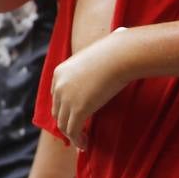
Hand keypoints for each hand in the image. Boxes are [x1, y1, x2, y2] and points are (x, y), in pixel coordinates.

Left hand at [50, 28, 130, 149]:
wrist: (121, 56)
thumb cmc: (119, 48)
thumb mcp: (102, 50)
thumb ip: (105, 50)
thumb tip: (121, 33)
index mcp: (60, 72)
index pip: (56, 95)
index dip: (63, 107)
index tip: (73, 116)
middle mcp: (58, 86)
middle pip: (57, 110)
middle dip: (65, 123)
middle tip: (76, 133)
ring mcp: (66, 98)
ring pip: (63, 123)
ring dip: (71, 135)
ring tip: (81, 142)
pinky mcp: (77, 109)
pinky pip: (73, 130)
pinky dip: (77, 140)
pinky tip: (85, 144)